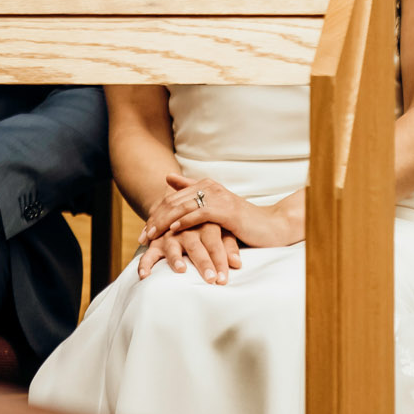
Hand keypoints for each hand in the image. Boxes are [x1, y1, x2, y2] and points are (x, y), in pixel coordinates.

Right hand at [137, 222, 241, 283]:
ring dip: (176, 258)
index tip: (224, 279)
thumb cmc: (207, 226)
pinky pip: (149, 253)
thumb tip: (237, 264)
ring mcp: (170, 235)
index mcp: (205, 225)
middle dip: (204, 263)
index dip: (220, 260)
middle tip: (211, 279)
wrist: (181, 208)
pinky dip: (145, 263)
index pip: (215, 243)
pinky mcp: (157, 242)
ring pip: (172, 247)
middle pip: (196, 246)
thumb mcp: (221, 232)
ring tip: (181, 269)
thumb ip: (229, 247)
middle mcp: (187, 229)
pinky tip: (144, 275)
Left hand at [138, 173, 299, 249]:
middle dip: (155, 219)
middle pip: (173, 202)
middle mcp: (209, 187)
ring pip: (182, 207)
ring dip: (164, 222)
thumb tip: (168, 177)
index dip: (155, 214)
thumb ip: (192, 192)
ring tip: (151, 236)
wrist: (270, 226)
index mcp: (205, 185)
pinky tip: (173, 230)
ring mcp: (217, 197)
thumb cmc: (242, 221)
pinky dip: (184, 221)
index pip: (172, 198)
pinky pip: (199, 214)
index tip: (143, 230)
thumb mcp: (215, 207)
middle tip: (142, 236)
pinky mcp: (225, 210)